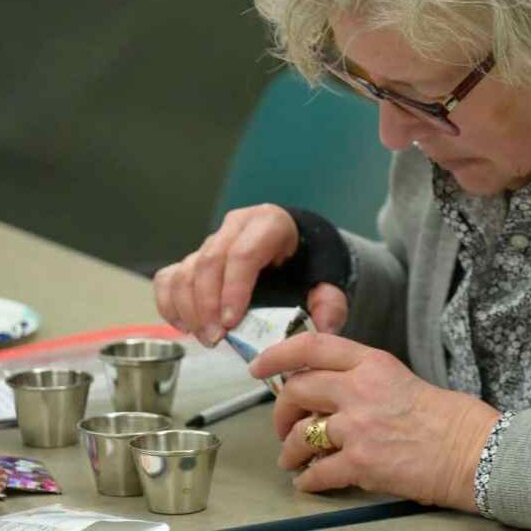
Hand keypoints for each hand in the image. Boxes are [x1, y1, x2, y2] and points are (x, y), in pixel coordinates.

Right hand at [153, 204, 348, 345]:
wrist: (297, 250)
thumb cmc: (308, 265)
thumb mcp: (326, 279)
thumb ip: (330, 301)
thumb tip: (325, 326)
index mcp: (269, 224)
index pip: (243, 254)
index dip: (233, 289)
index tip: (231, 323)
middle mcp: (236, 227)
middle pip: (210, 261)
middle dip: (208, 304)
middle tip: (215, 338)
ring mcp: (212, 240)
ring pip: (186, 270)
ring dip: (188, 308)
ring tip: (204, 337)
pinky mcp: (194, 257)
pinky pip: (170, 277)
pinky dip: (169, 303)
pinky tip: (183, 326)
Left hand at [248, 332, 501, 510]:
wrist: (471, 450)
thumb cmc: (444, 416)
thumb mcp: (399, 377)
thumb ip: (361, 378)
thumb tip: (326, 390)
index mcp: (372, 363)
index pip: (312, 346)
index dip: (277, 353)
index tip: (259, 365)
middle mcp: (359, 389)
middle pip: (296, 390)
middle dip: (280, 411)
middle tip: (281, 425)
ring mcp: (357, 426)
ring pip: (300, 435)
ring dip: (290, 451)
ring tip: (292, 460)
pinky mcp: (361, 463)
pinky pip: (317, 473)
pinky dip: (308, 480)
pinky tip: (309, 482)